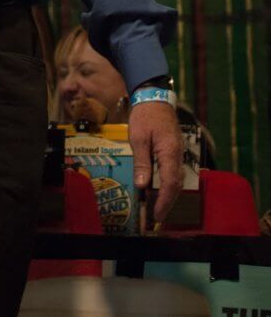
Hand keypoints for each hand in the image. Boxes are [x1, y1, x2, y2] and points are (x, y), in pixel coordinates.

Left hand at [128, 101, 182, 223]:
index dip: (164, 202)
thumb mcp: (138, 138)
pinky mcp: (174, 151)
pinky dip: (166, 185)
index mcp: (170, 152)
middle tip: (155, 219)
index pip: (170, 184)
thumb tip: (142, 186)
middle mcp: (178, 155)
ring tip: (154, 210)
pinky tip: (156, 192)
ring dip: (166, 196)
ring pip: (175, 180)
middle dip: (166, 204)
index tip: (156, 216)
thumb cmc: (145, 116)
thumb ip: (142, 162)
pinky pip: (172, 172)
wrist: (154, 97)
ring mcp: (178, 153)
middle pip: (175, 186)